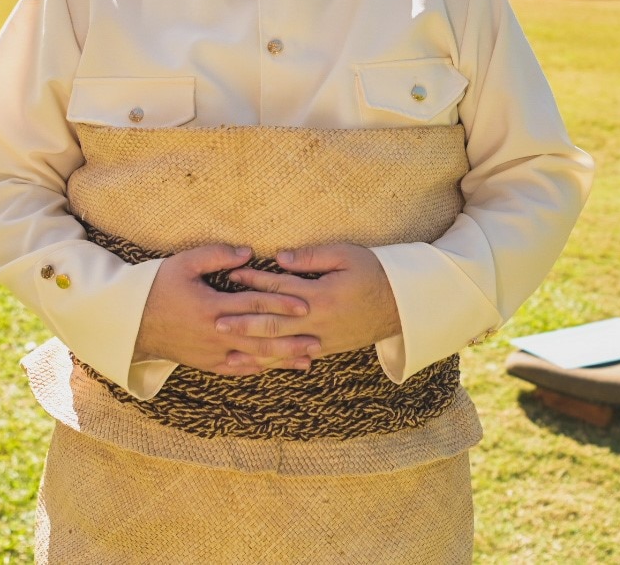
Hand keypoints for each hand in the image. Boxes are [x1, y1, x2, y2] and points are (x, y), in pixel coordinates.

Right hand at [134, 243, 320, 374]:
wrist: (130, 322)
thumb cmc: (157, 287)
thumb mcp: (183, 263)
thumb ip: (216, 256)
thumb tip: (248, 252)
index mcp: (211, 306)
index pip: (254, 304)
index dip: (281, 303)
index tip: (305, 304)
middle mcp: (214, 333)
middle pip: (260, 336)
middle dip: (291, 338)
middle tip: (318, 338)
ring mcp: (210, 352)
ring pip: (253, 357)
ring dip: (281, 359)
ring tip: (308, 358)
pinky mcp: (205, 363)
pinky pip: (236, 369)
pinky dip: (257, 368)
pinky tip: (275, 368)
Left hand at [221, 244, 401, 356]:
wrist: (402, 305)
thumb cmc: (374, 273)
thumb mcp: (346, 255)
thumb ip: (311, 257)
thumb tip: (279, 257)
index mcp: (321, 295)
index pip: (280, 287)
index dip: (254, 281)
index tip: (231, 276)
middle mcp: (318, 321)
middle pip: (274, 323)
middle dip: (243, 322)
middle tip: (216, 322)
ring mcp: (322, 340)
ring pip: (281, 348)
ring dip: (253, 349)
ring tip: (228, 351)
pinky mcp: (326, 350)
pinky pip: (294, 358)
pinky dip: (273, 363)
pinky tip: (255, 365)